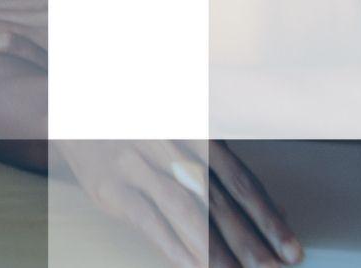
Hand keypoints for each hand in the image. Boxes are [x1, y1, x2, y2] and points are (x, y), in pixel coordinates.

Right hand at [53, 139, 299, 267]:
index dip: (267, 216)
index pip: (239, 180)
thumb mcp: (184, 138)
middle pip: (217, 199)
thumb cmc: (136, 130)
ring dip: (214, 248)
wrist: (69, 110)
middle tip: (272, 267)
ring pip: (184, 210)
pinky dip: (173, 245)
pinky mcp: (110, 185)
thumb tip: (277, 209)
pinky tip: (193, 266)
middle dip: (248, 239)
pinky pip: (147, 219)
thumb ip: (227, 172)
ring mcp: (137, 163)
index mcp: (194, 131)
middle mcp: (169, 144)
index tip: (291, 247)